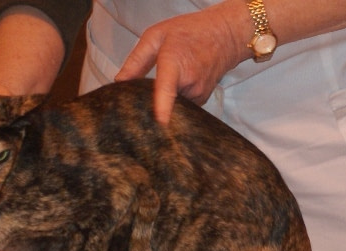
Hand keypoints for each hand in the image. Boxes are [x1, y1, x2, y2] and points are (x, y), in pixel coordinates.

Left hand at [116, 0, 251, 123]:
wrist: (226, 35)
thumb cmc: (190, 32)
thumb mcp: (157, 36)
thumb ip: (136, 59)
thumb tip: (119, 82)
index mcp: (175, 63)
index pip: (167, 89)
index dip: (163, 107)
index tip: (160, 123)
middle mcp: (189, 83)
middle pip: (161, 103)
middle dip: (148, 101)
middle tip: (142, 88)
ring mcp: (198, 96)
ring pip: (171, 106)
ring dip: (161, 100)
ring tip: (164, 80)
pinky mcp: (201, 102)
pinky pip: (180, 106)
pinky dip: (173, 100)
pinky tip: (174, 87)